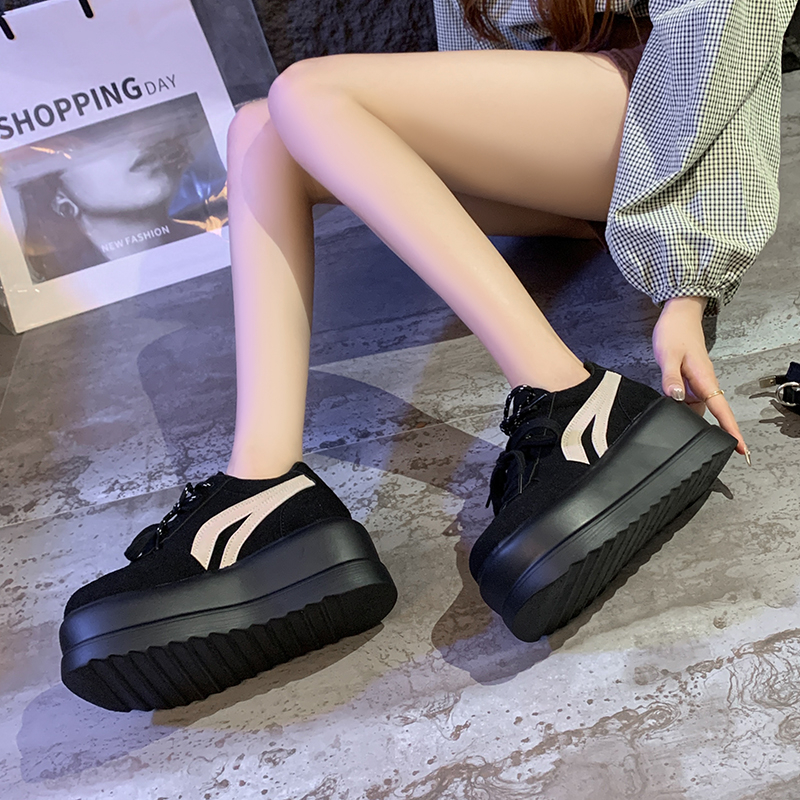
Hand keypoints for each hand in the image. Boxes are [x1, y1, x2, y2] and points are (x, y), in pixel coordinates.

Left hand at [652, 296, 748, 458]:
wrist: (678, 315)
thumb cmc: (675, 332)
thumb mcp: (668, 356)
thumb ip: (670, 379)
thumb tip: (674, 398)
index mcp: (704, 378)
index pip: (721, 409)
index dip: (730, 430)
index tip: (741, 448)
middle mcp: (703, 382)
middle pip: (708, 413)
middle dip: (702, 428)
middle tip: (686, 439)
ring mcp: (697, 381)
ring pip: (695, 406)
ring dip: (685, 413)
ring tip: (670, 419)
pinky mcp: (689, 379)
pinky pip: (686, 398)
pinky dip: (679, 403)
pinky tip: (667, 404)